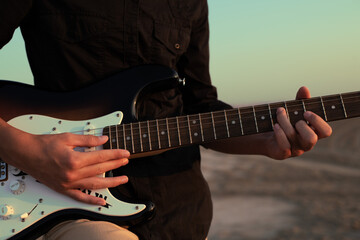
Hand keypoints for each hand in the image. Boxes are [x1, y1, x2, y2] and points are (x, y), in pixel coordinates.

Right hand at [0, 123, 128, 204]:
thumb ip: (88, 140)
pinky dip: (91, 201)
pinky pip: (79, 197)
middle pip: (100, 170)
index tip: (125, 153)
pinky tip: (102, 202)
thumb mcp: (68, 138)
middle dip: (116, 165)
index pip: (101, 157)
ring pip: (95, 185)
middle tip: (126, 161)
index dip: (115, 154)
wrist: (26, 153)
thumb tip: (103, 140)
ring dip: (111, 183)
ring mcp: (68, 184)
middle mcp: (72, 174)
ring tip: (123, 179)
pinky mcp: (63, 189)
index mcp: (74, 160)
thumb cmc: (45, 144)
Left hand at [265, 86, 332, 159]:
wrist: (267, 137)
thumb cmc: (285, 123)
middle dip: (302, 125)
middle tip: (294, 118)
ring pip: (293, 137)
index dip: (318, 121)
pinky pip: (284, 146)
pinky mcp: (282, 153)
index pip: (326, 131)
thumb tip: (304, 88)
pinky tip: (275, 125)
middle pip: (311, 139)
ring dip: (284, 121)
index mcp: (313, 133)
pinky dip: (279, 133)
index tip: (306, 112)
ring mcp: (294, 150)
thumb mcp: (293, 110)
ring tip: (279, 112)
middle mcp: (306, 143)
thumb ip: (301, 100)